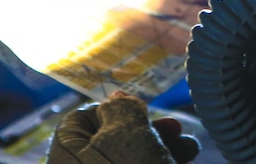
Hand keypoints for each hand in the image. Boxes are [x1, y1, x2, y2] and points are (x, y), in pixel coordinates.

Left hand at [48, 92, 200, 163]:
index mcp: (66, 154)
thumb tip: (119, 98)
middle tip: (174, 129)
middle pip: (112, 142)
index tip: (143, 108)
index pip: (81, 119)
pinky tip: (183, 162)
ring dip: (164, 150)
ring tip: (189, 150)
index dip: (114, 108)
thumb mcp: (125, 132)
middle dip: (149, 130)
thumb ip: (123, 109)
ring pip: (134, 163)